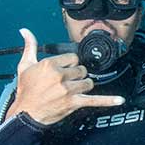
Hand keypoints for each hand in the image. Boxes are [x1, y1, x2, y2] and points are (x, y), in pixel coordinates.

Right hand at [6, 28, 124, 124]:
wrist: (25, 114)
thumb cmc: (26, 90)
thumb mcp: (25, 66)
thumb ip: (29, 46)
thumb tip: (25, 31)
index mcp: (50, 64)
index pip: (72, 58)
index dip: (68, 64)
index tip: (62, 70)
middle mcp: (60, 76)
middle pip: (81, 69)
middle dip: (76, 75)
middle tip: (64, 82)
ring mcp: (68, 90)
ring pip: (88, 82)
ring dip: (83, 85)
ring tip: (72, 90)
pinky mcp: (74, 102)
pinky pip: (95, 100)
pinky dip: (108, 101)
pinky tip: (120, 100)